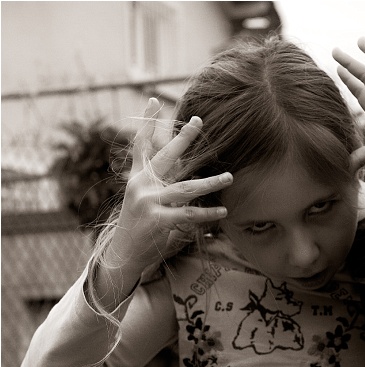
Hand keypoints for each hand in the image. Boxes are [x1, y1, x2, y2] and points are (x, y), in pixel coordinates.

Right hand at [106, 98, 231, 272]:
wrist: (122, 254)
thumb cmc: (140, 225)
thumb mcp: (144, 199)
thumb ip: (160, 183)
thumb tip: (184, 172)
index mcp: (138, 177)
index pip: (141, 145)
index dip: (147, 123)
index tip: (154, 100)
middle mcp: (141, 185)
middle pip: (165, 157)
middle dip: (183, 138)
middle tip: (198, 121)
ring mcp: (148, 202)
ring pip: (185, 188)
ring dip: (210, 182)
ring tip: (229, 176)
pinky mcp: (156, 220)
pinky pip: (188, 215)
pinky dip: (207, 214)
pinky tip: (222, 211)